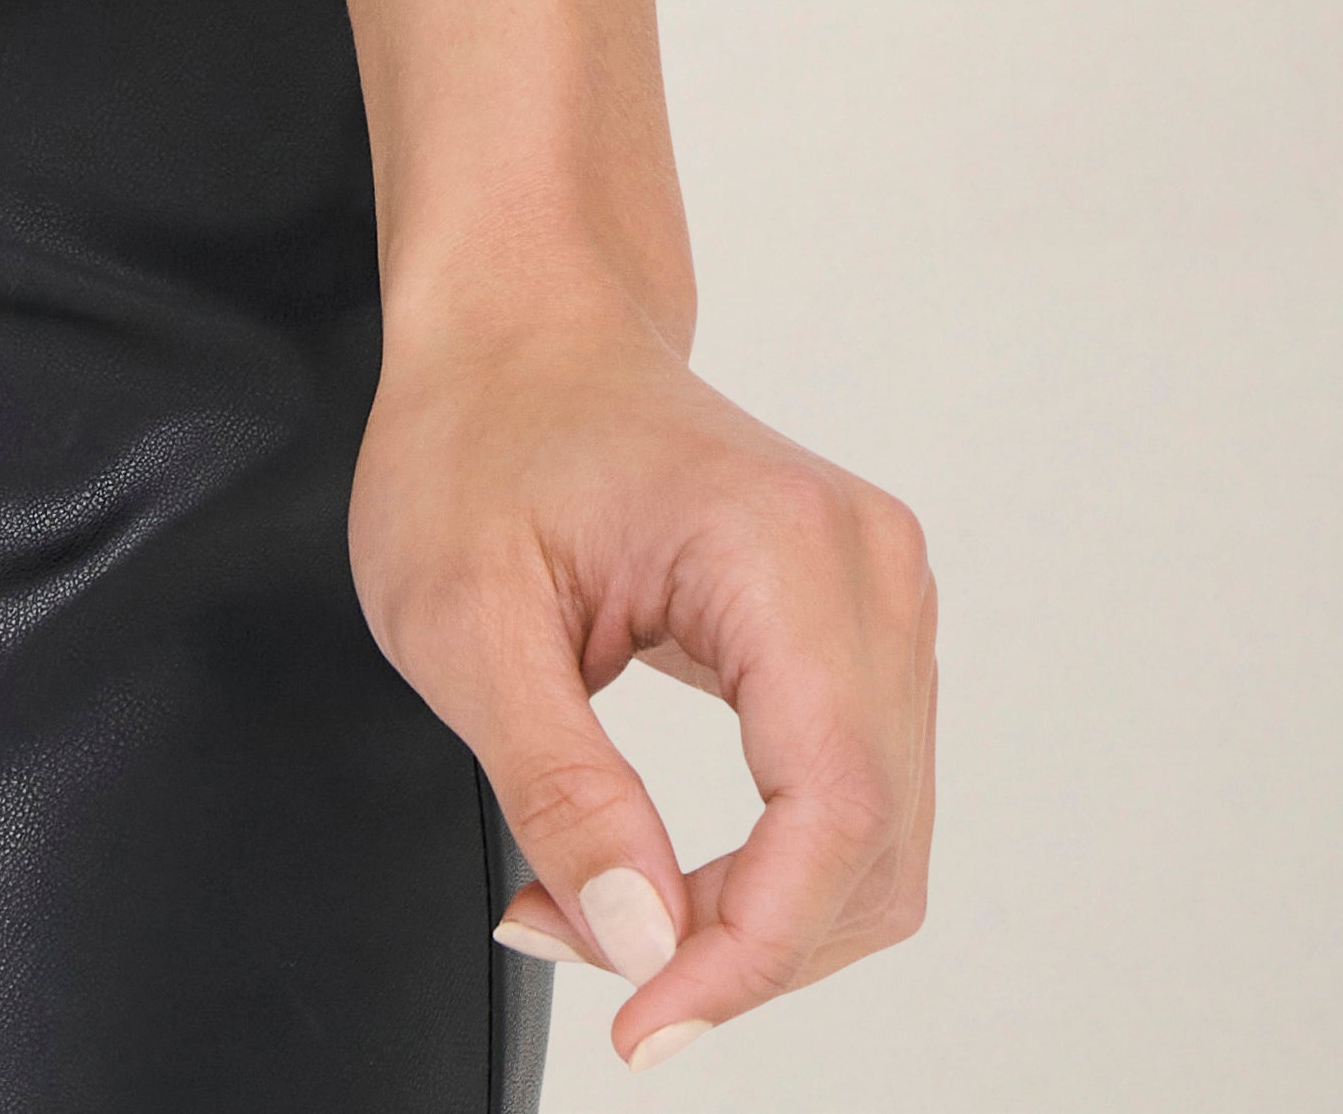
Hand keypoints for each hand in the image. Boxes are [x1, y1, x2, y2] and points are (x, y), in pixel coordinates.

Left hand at [352, 289, 935, 1064]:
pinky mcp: (859, 628)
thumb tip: (645, 940)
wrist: (519, 322)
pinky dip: (765, 870)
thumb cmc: (480, 433)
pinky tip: (652, 868)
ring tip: (592, 903)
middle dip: (736, 943)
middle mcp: (869, 571)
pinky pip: (851, 798)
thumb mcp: (463, 616)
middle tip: (574, 938)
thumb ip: (558, 785)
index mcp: (786, 552)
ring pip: (873, 843)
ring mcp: (879, 596)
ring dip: (751, 919)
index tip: (643, 1020)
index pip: (834, 814)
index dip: (750, 950)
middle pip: (870, 846)